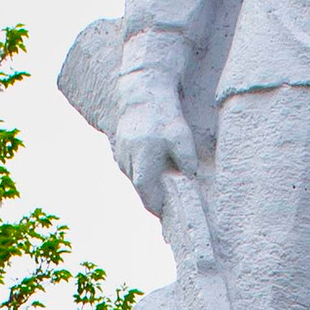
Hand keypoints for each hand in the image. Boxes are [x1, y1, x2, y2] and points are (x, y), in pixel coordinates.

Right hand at [113, 73, 195, 216]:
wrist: (142, 92)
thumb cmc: (163, 116)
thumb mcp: (182, 139)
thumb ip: (187, 162)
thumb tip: (190, 179)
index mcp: (142, 170)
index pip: (151, 203)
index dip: (163, 212)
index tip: (175, 217)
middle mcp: (127, 166)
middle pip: (144, 193)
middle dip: (157, 198)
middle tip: (175, 202)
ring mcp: (121, 157)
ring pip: (137, 179)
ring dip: (150, 183)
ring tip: (166, 180)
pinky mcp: (119, 147)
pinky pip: (132, 166)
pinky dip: (143, 169)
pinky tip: (154, 162)